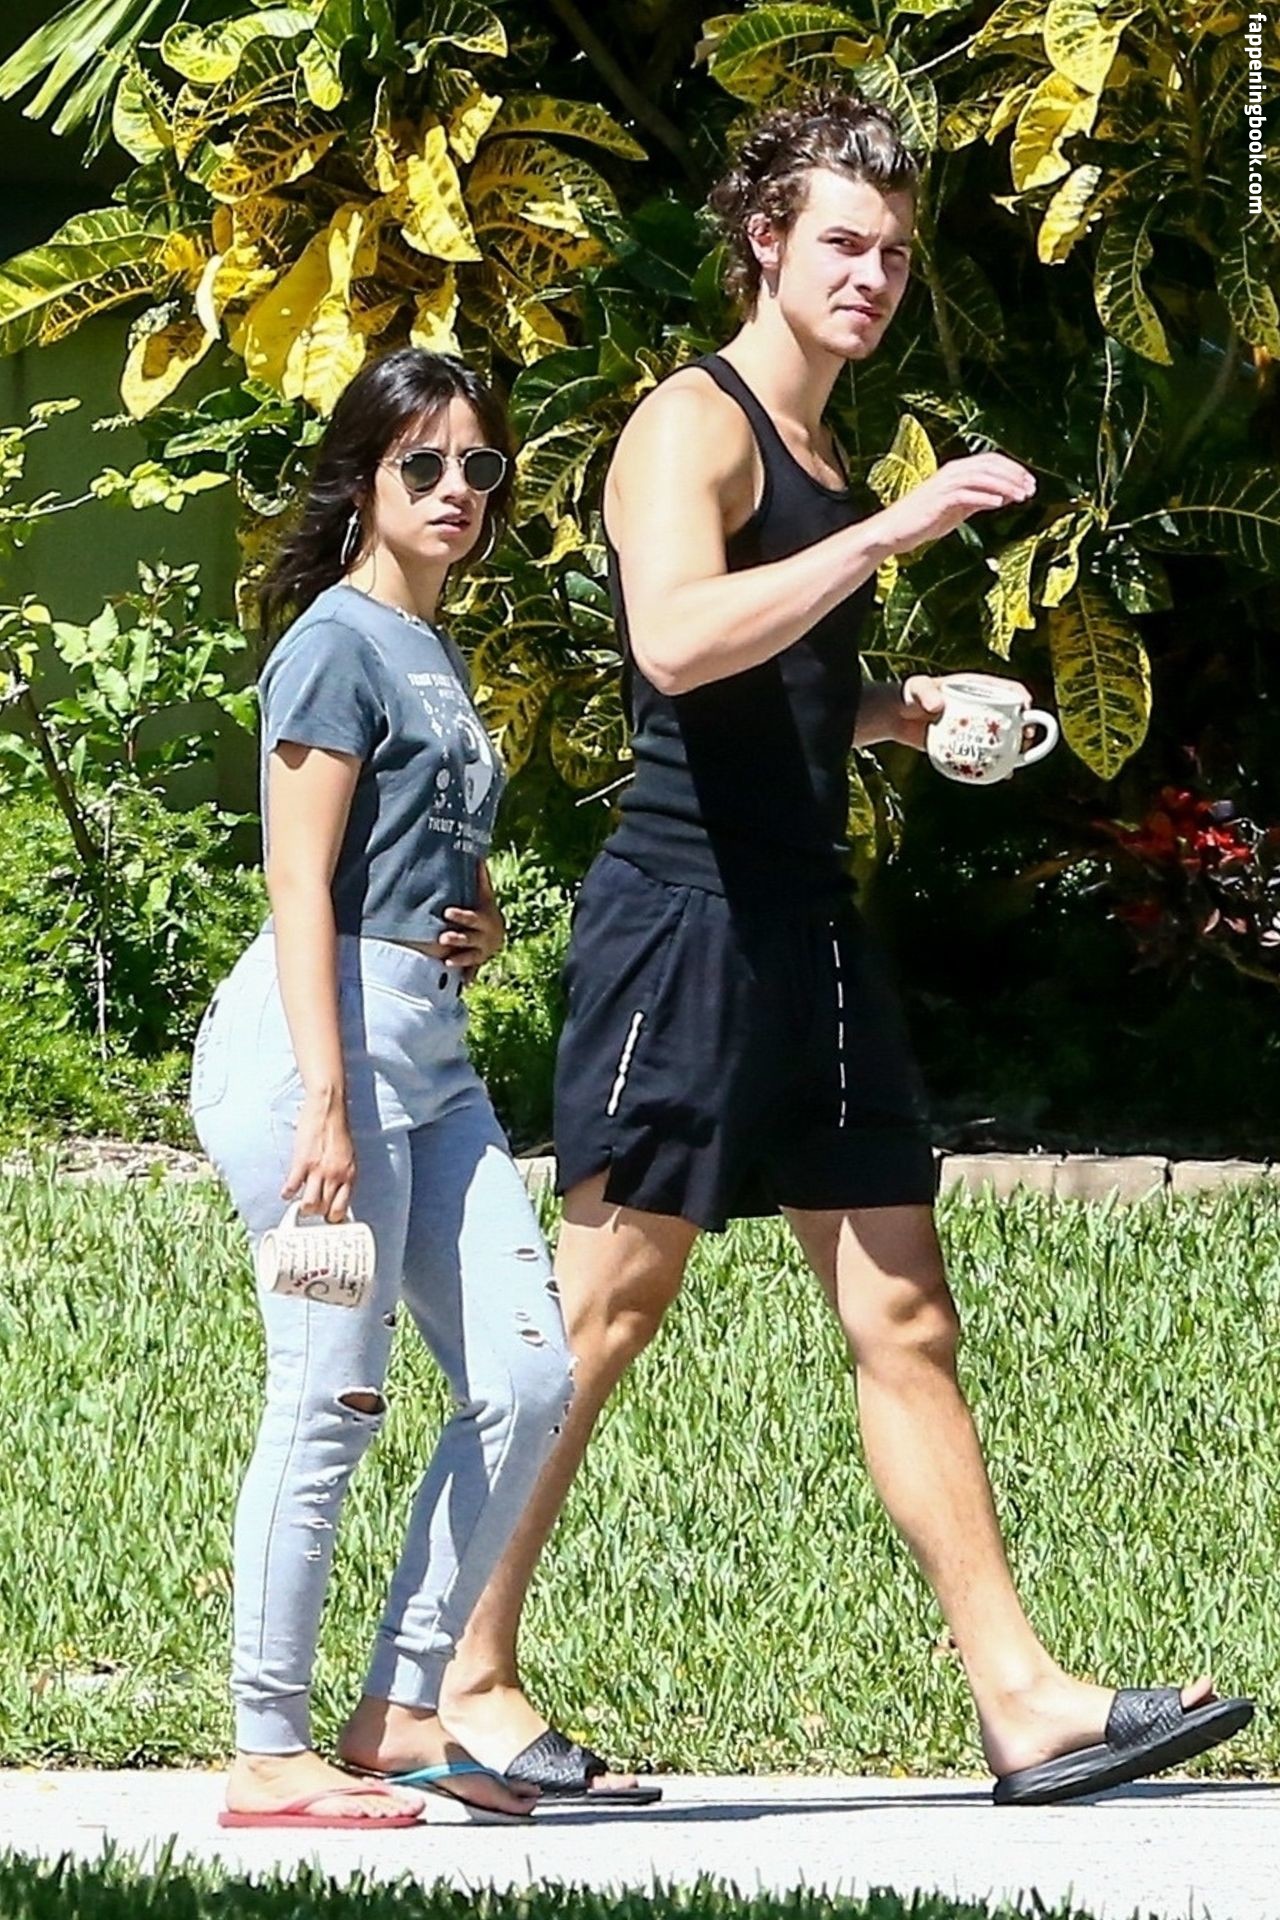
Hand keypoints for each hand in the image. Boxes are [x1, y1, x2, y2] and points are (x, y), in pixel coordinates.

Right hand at [281, 1087, 355, 1222]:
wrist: (328, 1108)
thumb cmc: (337, 1129)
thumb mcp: (348, 1155)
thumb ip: (342, 1174)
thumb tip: (335, 1191)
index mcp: (349, 1174)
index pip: (342, 1208)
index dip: (333, 1218)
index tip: (327, 1220)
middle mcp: (336, 1175)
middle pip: (325, 1210)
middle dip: (317, 1214)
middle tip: (311, 1212)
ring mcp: (319, 1170)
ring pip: (310, 1204)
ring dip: (303, 1207)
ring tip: (299, 1203)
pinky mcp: (302, 1162)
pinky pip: (292, 1187)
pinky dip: (287, 1193)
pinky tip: (287, 1192)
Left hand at [440, 861, 504, 982]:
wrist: (498, 934)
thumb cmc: (485, 911)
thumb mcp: (485, 896)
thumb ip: (480, 880)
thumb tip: (476, 855)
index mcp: (486, 919)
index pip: (473, 917)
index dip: (461, 916)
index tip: (446, 912)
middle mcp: (486, 937)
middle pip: (471, 938)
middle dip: (458, 937)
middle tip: (442, 937)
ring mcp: (482, 952)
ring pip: (471, 956)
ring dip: (459, 958)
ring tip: (446, 960)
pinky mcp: (477, 963)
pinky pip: (472, 972)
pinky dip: (467, 977)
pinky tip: (462, 984)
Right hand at [878, 454, 1035, 554]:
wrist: (893, 530)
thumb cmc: (923, 520)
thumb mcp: (957, 508)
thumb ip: (978, 499)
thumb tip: (1003, 496)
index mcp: (957, 471)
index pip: (991, 461)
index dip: (1014, 469)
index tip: (1031, 482)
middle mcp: (952, 472)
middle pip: (990, 465)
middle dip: (1014, 476)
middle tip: (1032, 488)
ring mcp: (945, 485)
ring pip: (982, 477)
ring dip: (1005, 485)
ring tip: (1022, 496)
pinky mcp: (939, 500)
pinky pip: (966, 494)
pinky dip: (984, 497)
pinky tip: (1000, 503)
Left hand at [893, 673, 1034, 751]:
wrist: (897, 716)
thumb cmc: (909, 695)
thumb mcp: (915, 689)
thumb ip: (924, 693)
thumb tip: (938, 706)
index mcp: (979, 687)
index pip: (1010, 690)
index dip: (1024, 699)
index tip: (1027, 712)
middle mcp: (983, 706)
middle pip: (1015, 717)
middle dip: (1027, 730)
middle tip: (1026, 743)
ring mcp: (976, 726)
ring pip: (1005, 738)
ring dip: (1016, 751)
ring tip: (1016, 763)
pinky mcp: (967, 743)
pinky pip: (987, 754)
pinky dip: (996, 764)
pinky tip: (1002, 775)